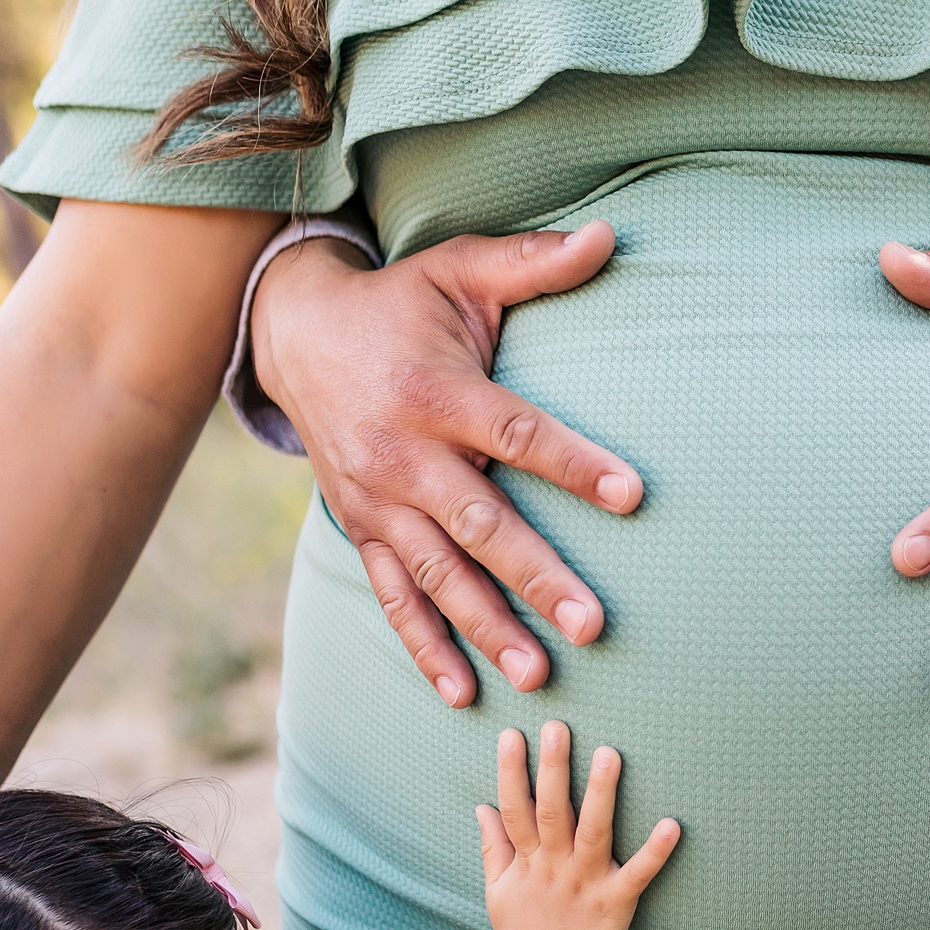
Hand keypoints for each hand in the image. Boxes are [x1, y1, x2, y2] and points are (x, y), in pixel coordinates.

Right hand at [252, 226, 642, 704]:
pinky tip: (461, 692)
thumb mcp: (459, 269)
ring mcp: (377, 500)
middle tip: (594, 624)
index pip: (517, 435)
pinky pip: (392, 596)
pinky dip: (424, 647)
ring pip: (437, 575)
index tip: (633, 496)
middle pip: (479, 525)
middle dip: (537, 578)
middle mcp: (403, 455)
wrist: (295, 332)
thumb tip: (608, 237)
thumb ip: (534, 263)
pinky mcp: (360, 528)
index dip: (575, 465)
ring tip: (539, 675)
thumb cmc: (400, 302)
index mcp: (437, 392)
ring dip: (487, 629)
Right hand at [477, 721, 679, 929]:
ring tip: (610, 755)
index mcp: (528, 861)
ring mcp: (584, 884)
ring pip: (592, 832)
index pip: (514, 808)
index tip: (511, 734)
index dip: (511, 771)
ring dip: (601, 794)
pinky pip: (637, 875)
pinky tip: (672, 826)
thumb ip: (494, 846)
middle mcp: (554, 867)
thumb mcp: (498, 889)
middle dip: (553, 768)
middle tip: (557, 727)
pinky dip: (655, 852)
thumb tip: (480, 807)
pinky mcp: (614, 904)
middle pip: (551, 811)